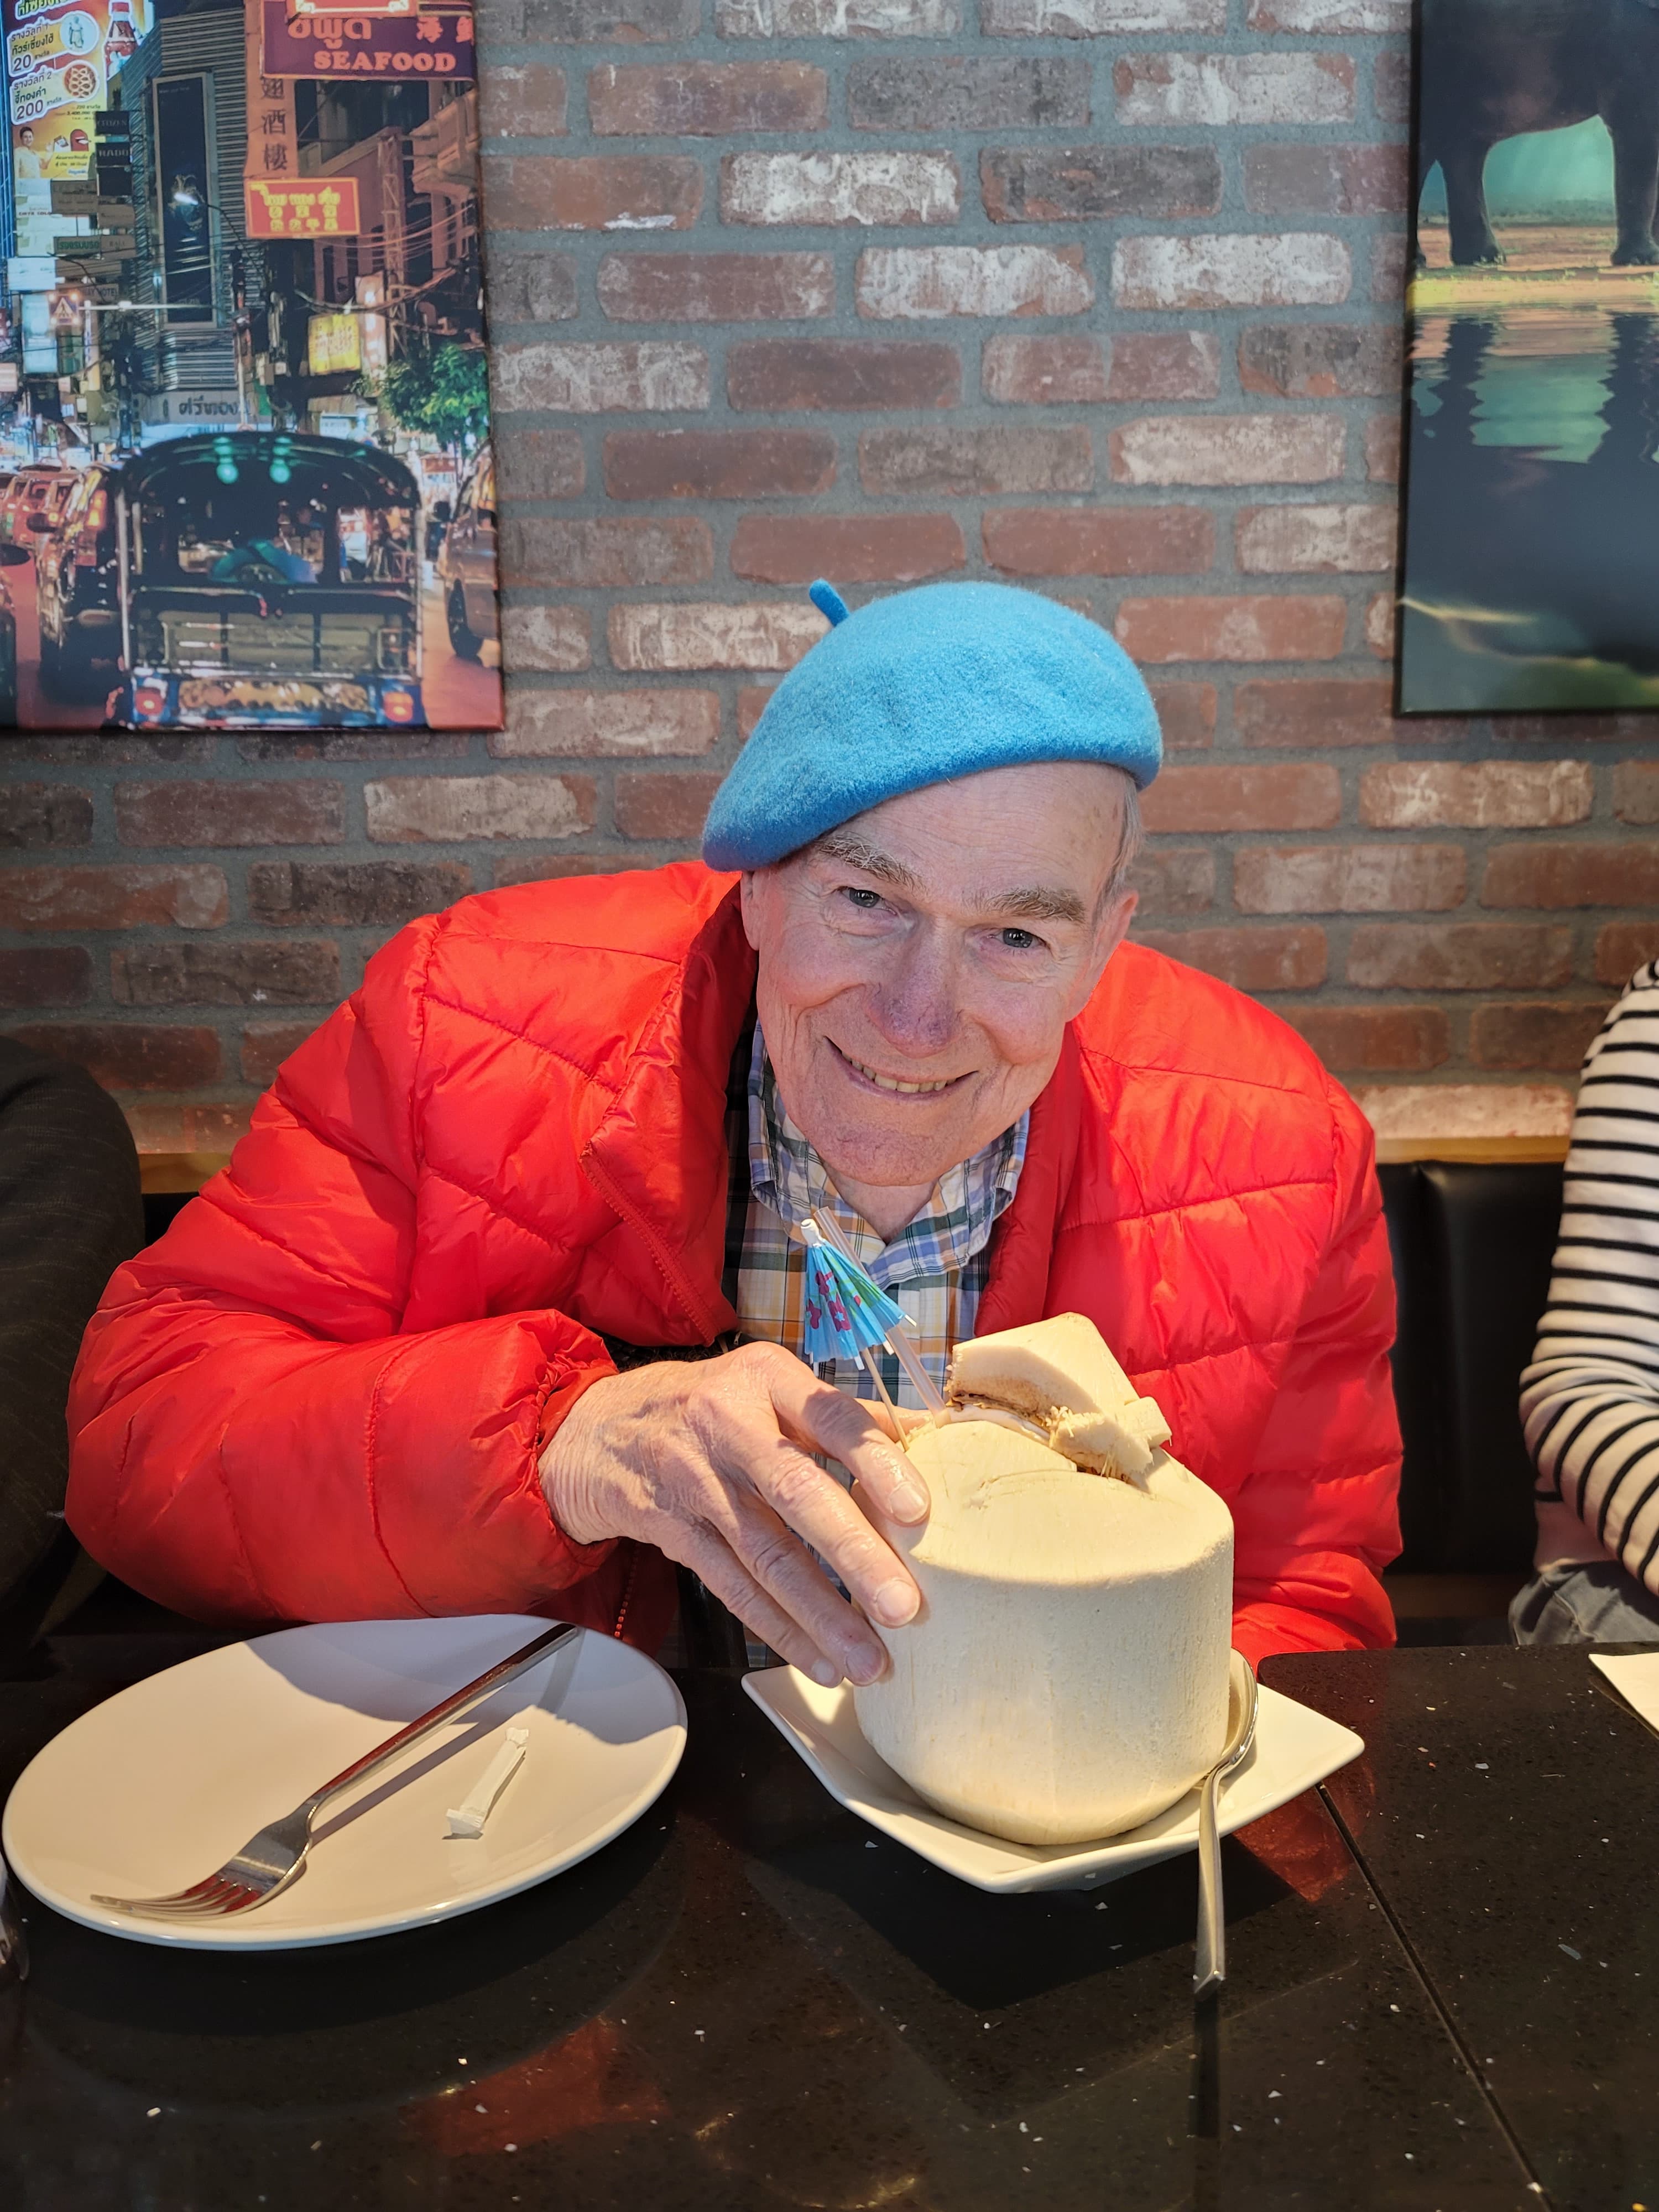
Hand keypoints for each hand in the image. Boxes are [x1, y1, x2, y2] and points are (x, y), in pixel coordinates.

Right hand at [540, 1343, 928, 1686]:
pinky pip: (732, 1587)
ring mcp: (696, 1482)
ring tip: (870, 1659)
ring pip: (764, 1555)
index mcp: (766, 1378)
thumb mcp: (771, 1384)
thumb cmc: (710, 1404)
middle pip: (795, 1492)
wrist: (598, 1430)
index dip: (874, 1462)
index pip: (829, 1417)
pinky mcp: (675, 1532)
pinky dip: (779, 1629)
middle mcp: (727, 1426)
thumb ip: (846, 1413)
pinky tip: (819, 1660)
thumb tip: (935, 1435)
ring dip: (821, 1614)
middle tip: (903, 1607)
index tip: (918, 1510)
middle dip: (853, 1555)